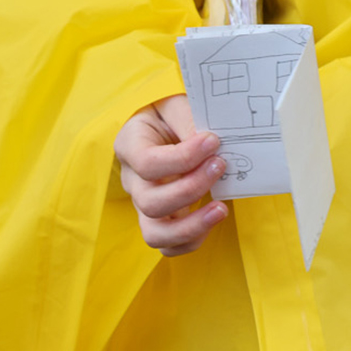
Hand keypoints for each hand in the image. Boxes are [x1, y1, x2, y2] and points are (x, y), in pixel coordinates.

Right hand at [114, 94, 228, 254]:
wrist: (166, 125)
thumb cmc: (171, 114)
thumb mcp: (177, 105)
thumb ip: (190, 121)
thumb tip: (211, 146)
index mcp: (130, 145)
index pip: (146, 163)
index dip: (181, 158)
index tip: (212, 141)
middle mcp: (132, 180)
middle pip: (149, 203)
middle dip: (190, 189)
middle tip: (220, 166)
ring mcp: (144, 204)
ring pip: (155, 233)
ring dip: (191, 225)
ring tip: (221, 208)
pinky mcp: (160, 220)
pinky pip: (168, 245)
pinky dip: (192, 239)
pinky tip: (214, 217)